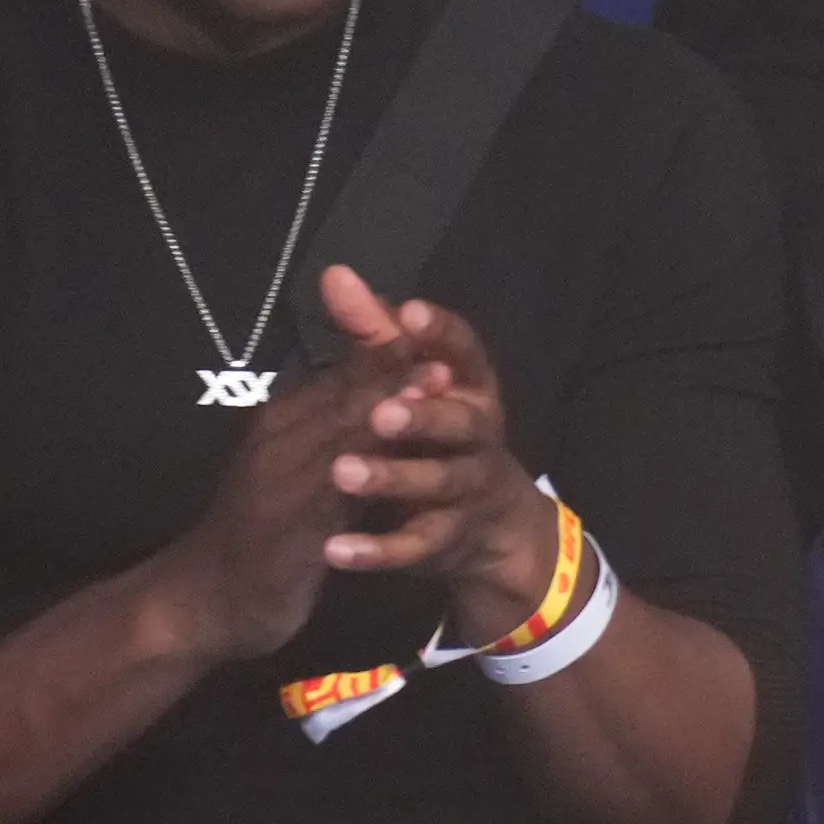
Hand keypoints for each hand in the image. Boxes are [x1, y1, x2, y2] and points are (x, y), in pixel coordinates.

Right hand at [147, 329, 426, 664]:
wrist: (207, 599)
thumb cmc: (260, 531)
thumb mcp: (300, 472)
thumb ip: (334, 429)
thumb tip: (377, 389)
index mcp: (282, 419)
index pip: (338, 374)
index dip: (385, 350)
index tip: (433, 325)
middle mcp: (277, 440)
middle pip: (343, 396)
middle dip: (395, 370)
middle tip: (447, 347)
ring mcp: (277, 482)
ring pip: (340, 437)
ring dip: (387, 408)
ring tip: (435, 388)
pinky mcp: (284, 530)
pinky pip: (329, 499)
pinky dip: (368, 476)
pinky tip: (403, 468)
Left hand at [307, 266, 561, 642]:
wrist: (488, 527)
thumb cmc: (438, 436)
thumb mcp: (414, 383)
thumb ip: (376, 335)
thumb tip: (335, 273)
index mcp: (471, 387)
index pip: (466, 351)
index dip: (441, 334)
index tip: (409, 314)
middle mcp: (479, 434)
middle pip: (461, 422)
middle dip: (422, 416)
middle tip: (380, 413)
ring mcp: (467, 488)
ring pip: (438, 482)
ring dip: (393, 476)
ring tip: (343, 473)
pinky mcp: (447, 538)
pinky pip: (416, 545)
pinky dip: (378, 549)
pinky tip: (336, 549)